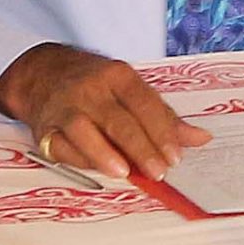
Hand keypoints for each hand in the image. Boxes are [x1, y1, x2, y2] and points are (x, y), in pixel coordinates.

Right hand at [0, 43, 209, 180]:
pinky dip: (80, 161)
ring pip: (84, 131)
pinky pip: (61, 147)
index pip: (144, 103)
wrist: (44, 71)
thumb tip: (200, 138)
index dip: (161, 131)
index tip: (175, 156)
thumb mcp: (130, 88)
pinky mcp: (44, 128)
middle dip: (140, 148)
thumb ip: (163, 116)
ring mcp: (65, 107)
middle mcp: (91, 89)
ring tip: (125, 173)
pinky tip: (98, 170)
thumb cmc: (96, 84)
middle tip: (158, 171)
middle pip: (118, 120)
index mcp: (118, 75)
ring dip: (104, 154)